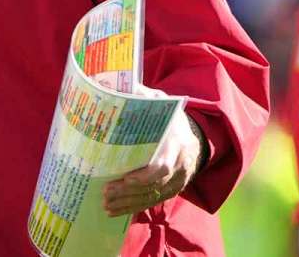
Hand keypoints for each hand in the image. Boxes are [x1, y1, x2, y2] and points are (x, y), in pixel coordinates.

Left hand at [102, 89, 202, 216]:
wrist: (192, 137)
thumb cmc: (169, 118)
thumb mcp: (160, 102)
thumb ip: (143, 97)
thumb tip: (118, 86)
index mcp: (176, 143)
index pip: (163, 166)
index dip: (144, 175)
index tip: (125, 177)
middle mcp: (180, 166)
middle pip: (153, 185)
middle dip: (129, 191)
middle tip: (105, 191)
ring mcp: (177, 181)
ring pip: (151, 197)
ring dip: (127, 203)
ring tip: (105, 204)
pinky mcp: (171, 191)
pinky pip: (151, 202)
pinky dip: (132, 208)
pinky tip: (114, 211)